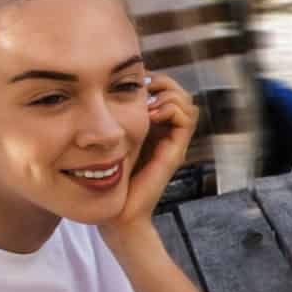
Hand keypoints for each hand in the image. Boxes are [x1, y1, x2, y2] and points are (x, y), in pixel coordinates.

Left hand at [110, 73, 198, 234]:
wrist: (119, 211)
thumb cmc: (106, 179)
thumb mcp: (106, 141)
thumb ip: (111, 120)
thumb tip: (104, 91)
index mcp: (152, 128)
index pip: (166, 92)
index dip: (154, 80)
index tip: (132, 82)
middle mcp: (166, 132)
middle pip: (180, 93)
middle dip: (164, 83)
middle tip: (142, 89)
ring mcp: (173, 142)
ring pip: (187, 103)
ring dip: (170, 95)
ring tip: (148, 104)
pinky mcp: (175, 151)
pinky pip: (186, 119)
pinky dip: (172, 109)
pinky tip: (152, 114)